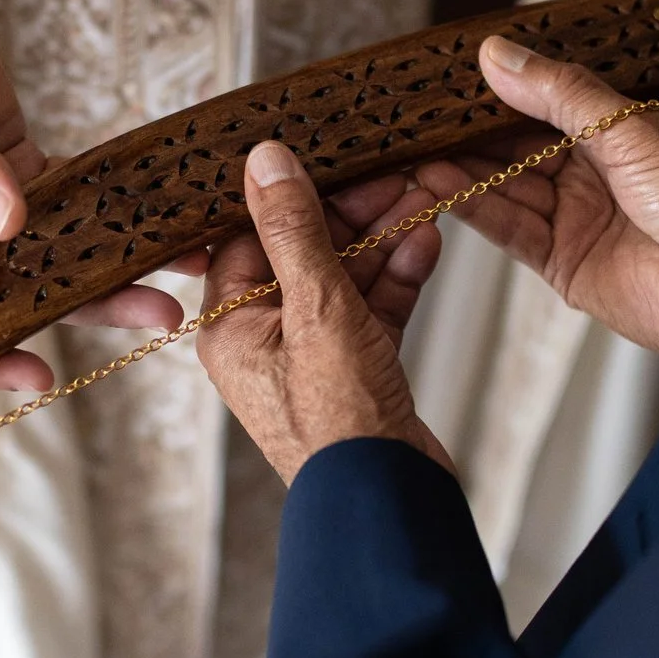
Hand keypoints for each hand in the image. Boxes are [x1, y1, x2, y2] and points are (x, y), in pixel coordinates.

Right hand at [0, 0, 189, 391]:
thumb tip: (9, 222)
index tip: (36, 375)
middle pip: (29, 287)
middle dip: (95, 304)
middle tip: (160, 314)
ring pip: (61, 250)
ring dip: (118, 261)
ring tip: (182, 268)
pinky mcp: (23, 174)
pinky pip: (74, 203)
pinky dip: (114, 210)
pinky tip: (159, 220)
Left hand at [195, 147, 450, 485]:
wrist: (388, 502)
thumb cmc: (339, 422)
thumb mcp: (315, 307)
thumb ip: (293, 230)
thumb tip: (265, 161)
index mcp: (231, 327)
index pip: (249, 237)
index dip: (291, 194)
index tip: (329, 155)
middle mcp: (264, 340)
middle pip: (303, 252)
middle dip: (352, 212)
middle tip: (393, 172)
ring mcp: (312, 357)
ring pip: (345, 277)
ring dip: (383, 236)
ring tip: (423, 194)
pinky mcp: (357, 370)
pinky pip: (373, 308)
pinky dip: (399, 275)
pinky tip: (427, 239)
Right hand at [417, 37, 658, 372]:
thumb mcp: (630, 126)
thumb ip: (559, 92)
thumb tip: (498, 55)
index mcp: (621, 128)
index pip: (546, 98)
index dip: (502, 84)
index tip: (453, 69)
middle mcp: (595, 170)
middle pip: (517, 143)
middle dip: (470, 128)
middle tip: (417, 111)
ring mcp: (577, 217)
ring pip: (506, 185)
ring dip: (462, 168)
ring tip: (413, 147)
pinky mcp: (563, 263)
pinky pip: (509, 228)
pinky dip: (473, 207)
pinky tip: (439, 184)